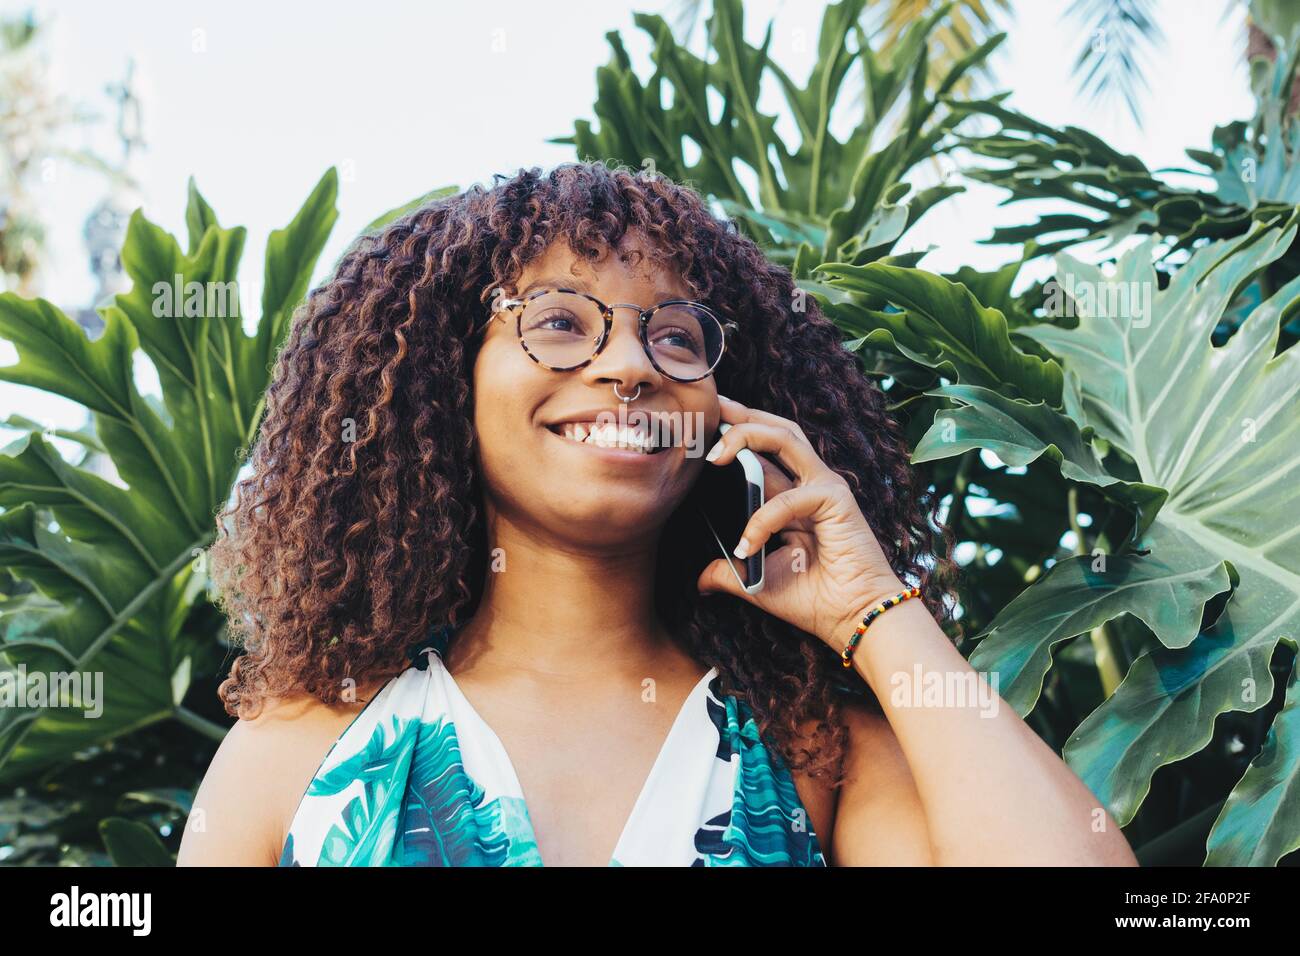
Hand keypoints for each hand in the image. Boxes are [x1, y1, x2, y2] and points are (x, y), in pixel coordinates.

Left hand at [696, 396, 911, 652]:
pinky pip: (788, 499)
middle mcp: (809, 483)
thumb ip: (727, 573)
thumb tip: (698, 581)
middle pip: (775, 430)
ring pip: (785, 438)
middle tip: (710, 409)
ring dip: (747, 437)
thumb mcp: (756, 582)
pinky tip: (745, 546)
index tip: (703, 425)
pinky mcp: (836, 500)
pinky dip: (762, 519)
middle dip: (741, 415)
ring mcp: (824, 486)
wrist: (853, 619)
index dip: (735, 433)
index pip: (762, 452)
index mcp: (792, 497)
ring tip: (714, 453)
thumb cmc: (814, 599)